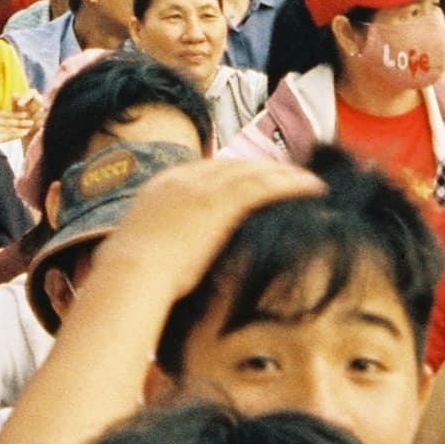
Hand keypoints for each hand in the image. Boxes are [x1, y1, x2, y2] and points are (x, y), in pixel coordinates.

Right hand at [93, 152, 323, 309]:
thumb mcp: (146, 251)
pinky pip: (264, 185)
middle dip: (263, 169)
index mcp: (163, 185)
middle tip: (289, 177)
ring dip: (284, 174)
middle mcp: (183, 177)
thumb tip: (174, 260)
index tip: (256, 181)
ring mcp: (202, 186)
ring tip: (308, 181)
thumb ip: (164, 245)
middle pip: (234, 166)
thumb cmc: (135, 277)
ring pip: (253, 171)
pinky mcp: (221, 201)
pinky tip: (312, 187)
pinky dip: (290, 184)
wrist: (132, 274)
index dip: (236, 174)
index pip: (209, 171)